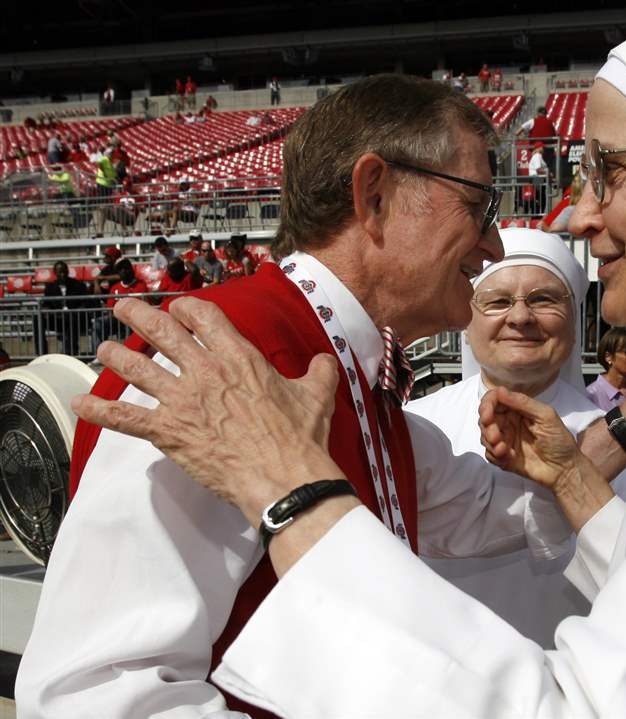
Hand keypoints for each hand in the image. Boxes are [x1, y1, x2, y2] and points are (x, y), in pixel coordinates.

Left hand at [71, 297, 344, 526]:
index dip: (188, 308)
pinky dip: (99, 410)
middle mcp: (205, 372)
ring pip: (137, 369)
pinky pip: (125, 417)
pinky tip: (81, 405)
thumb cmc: (300, 438)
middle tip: (125, 308)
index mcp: (239, 357)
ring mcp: (182, 400)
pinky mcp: (168, 431)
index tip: (181, 308)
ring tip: (104, 349)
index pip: (204, 318)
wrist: (284, 477)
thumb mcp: (317, 396)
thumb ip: (318, 372)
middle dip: (139, 316)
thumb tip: (325, 362)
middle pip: (162, 333)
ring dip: (116, 356)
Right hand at [479, 387, 612, 530]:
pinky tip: (508, 456)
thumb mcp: (546, 416)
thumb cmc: (560, 440)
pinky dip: (494, 454)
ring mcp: (505, 440)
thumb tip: (500, 391)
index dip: (487, 405)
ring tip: (503, 449)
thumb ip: (523, 403)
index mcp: (519, 409)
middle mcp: (509, 422)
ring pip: (484, 435)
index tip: (487, 415)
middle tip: (496, 436)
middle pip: (485, 417)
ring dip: (489, 441)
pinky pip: (488, 453)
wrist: (564, 469)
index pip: (495, 400)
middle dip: (486, 426)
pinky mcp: (503, 457)